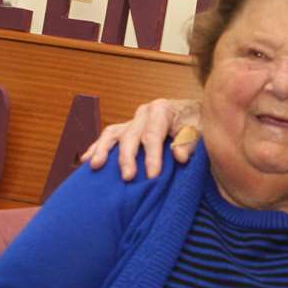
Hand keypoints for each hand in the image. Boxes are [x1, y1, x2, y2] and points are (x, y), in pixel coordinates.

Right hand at [82, 98, 201, 180]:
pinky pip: (109, 136)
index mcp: (162, 109)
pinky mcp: (127, 128)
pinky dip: (97, 147)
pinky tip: (86, 160)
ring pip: (113, 133)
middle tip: (128, 178)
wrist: (197, 114)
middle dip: (128, 157)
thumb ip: (190, 142)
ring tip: (95, 166)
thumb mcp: (201, 130)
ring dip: (103, 150)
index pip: (153, 135)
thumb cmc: (199, 124)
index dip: (152, 157)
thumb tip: (179, 157)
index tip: (152, 177)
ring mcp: (133, 120)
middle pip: (131, 136)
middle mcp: (144, 113)